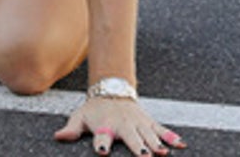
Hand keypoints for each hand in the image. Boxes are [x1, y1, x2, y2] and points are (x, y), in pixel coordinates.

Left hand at [55, 96, 185, 154]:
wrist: (111, 90)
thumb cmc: (94, 110)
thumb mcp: (79, 116)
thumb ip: (71, 128)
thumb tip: (58, 136)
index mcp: (105, 126)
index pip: (102, 136)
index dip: (102, 144)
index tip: (102, 151)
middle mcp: (123, 124)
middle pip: (131, 137)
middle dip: (138, 147)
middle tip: (145, 156)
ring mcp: (138, 123)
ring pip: (149, 134)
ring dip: (157, 143)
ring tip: (163, 153)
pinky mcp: (148, 121)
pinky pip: (161, 129)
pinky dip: (171, 137)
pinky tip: (181, 145)